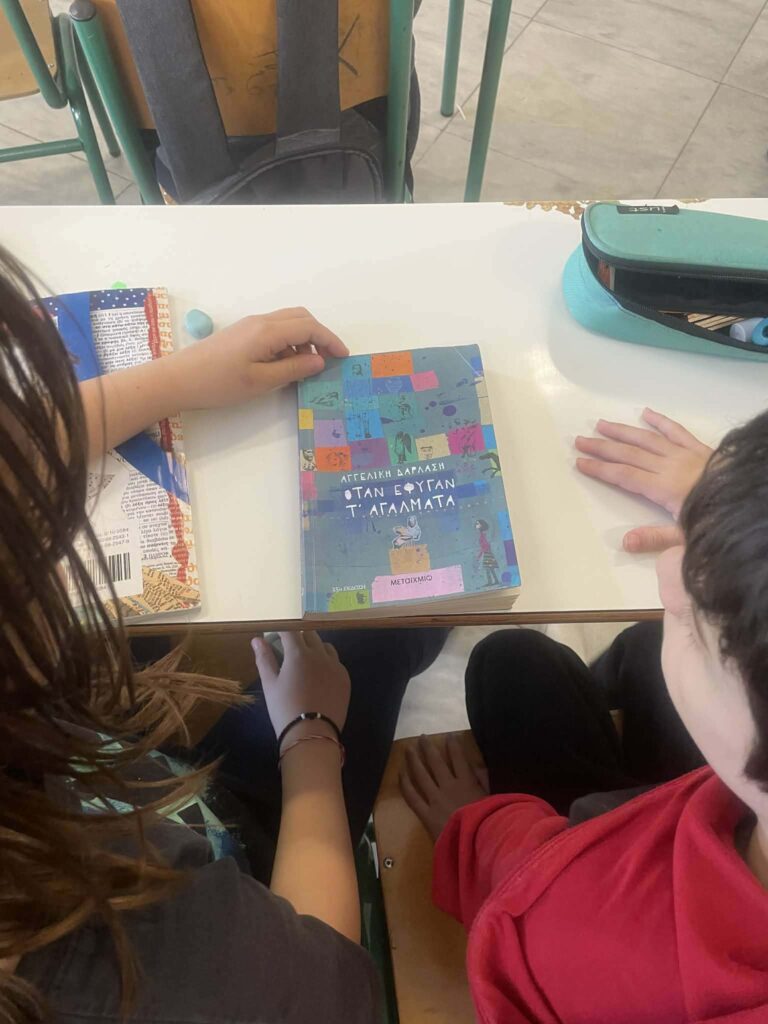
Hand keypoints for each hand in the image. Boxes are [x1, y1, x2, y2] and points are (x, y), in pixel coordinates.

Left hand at [167, 307, 348, 409]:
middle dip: (319, 335)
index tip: (344, 357)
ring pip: (287, 322)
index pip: (309, 327)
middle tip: (328, 360)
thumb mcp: (261, 382)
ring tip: (305, 367)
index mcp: (268, 331)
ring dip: (303, 339)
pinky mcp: (242, 332)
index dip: (330, 339)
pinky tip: (284, 364)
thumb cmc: (219, 383)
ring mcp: (250, 325)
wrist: (179, 379)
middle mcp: (261, 321)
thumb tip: (319, 360)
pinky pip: (274, 329)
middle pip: (300, 317)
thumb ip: (293, 369)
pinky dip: (288, 341)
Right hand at [251, 631, 350, 746]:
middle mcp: (319, 654)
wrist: (312, 733)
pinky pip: (335, 661)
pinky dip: (326, 661)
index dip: (281, 630)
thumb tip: (257, 639)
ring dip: (314, 647)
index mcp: (299, 653)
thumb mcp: (270, 684)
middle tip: (288, 649)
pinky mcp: (344, 678)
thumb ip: (264, 658)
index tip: (275, 636)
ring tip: (305, 661)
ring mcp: (335, 665)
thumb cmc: (284, 709)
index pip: (290, 631)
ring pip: (325, 646)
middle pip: (309, 634)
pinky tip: (318, 675)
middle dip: (298, 636)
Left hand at [400, 735, 488, 841]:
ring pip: (421, 774)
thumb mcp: (493, 799)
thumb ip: (486, 781)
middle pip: (436, 762)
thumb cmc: (490, 822)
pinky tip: (400, 773)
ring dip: (414, 760)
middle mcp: (449, 786)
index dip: (453, 745)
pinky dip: (405, 783)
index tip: (449, 735)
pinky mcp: (426, 814)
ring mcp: (435, 799)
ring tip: (408, 748)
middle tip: (422, 737)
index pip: (459, 758)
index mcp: (468, 782)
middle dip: (428, 748)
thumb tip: (480, 767)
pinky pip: (412, 796)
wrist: (478, 843)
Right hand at [575, 408, 711, 552]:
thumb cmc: (717, 519)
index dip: (600, 468)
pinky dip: (660, 421)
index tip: (579, 462)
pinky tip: (646, 413)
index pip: (624, 475)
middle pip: (629, 454)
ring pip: (647, 439)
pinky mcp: (700, 448)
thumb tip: (624, 542)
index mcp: (663, 488)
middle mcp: (669, 466)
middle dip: (602, 447)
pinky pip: (676, 431)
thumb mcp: (686, 536)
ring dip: (623, 431)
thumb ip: (655, 538)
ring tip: (602, 424)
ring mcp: (684, 454)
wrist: (747, 497)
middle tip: (580, 440)